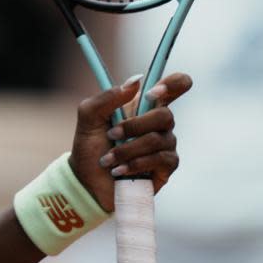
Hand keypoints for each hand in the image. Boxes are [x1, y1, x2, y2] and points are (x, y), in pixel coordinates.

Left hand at [68, 72, 191, 211]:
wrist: (87, 181)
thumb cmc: (90, 146)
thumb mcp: (89, 117)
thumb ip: (108, 97)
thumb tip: (135, 81)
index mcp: (143, 104)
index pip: (175, 84)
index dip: (173, 83)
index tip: (152, 93)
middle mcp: (158, 122)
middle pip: (166, 115)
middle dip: (134, 126)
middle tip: (111, 135)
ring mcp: (165, 144)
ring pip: (158, 139)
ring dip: (127, 149)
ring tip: (108, 159)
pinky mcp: (166, 167)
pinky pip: (160, 159)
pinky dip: (135, 164)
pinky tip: (119, 170)